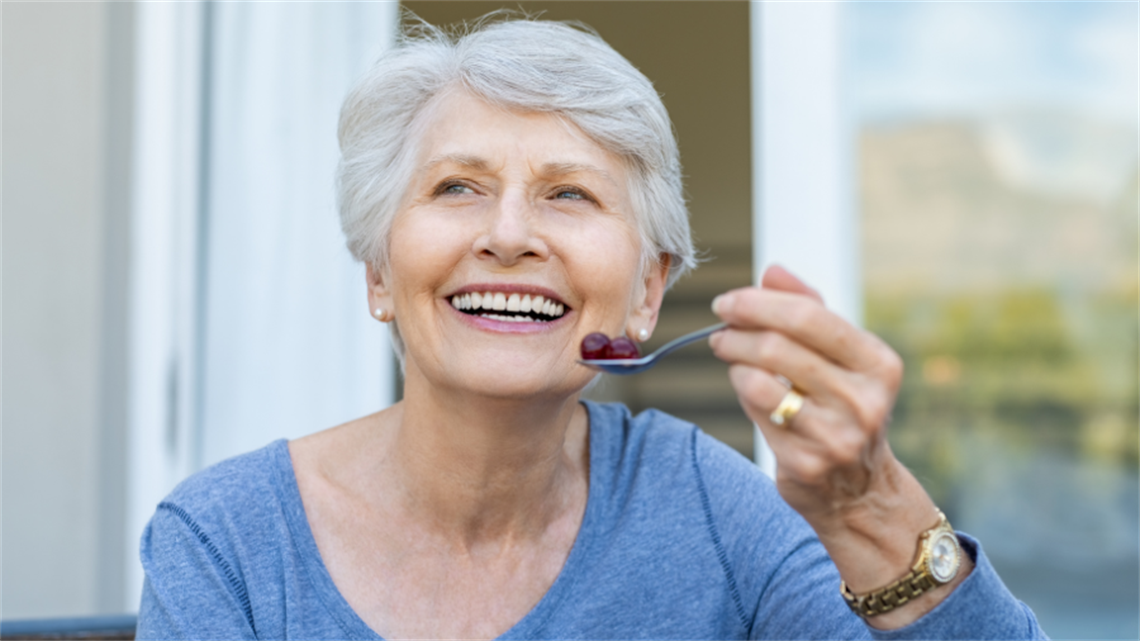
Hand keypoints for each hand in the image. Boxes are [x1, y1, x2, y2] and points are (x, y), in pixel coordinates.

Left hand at [710, 265, 968, 628]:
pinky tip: (744, 384)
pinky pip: (756, 413)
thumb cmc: (843, 406)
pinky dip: (743, 390)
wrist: (859, 491)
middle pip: (779, 346)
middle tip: (719, 328)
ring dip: (733, 359)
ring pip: (760, 379)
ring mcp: (836, 435)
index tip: (729, 301)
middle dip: (738, 330)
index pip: (810, 316)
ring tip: (727, 351)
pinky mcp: (806, 462)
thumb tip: (772, 271)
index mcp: (879, 364)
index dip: (759, 303)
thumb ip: (809, 307)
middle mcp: (863, 400)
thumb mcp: (841, 356)